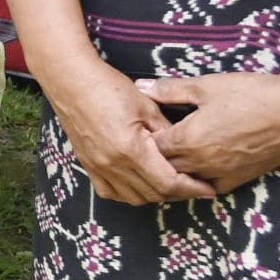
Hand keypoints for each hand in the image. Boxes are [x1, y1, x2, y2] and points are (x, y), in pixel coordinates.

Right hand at [38, 58, 202, 205]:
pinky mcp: (88, 165)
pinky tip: (138, 185)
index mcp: (132, 149)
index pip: (169, 182)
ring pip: (134, 198)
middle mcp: (113, 164)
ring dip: (156, 195)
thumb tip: (183, 149)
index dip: (192, 188)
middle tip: (195, 186)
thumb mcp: (147, 106)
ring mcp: (98, 167)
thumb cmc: (108, 87)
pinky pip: (111, 193)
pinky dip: (129, 194)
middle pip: (154, 193)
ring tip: (170, 185)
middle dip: (179, 193)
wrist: (71, 81)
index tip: (208, 188)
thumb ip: (167, 132)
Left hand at [146, 70, 279, 193]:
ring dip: (175, 171)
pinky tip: (198, 169)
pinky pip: (210, 187)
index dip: (143, 138)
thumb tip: (141, 87)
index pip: (151, 147)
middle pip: (164, 167)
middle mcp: (200, 162)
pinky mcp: (240, 179)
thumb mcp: (206, 86)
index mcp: (187, 139)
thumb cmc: (252, 94)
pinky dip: (200, 181)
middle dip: (155, 157)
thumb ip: (170, 89)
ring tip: (170, 157)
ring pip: (185, 181)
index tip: (140, 129)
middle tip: (150, 144)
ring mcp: (220, 173)